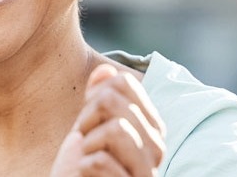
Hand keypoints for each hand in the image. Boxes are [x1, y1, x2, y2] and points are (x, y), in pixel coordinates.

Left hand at [51, 65, 166, 176]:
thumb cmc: (81, 172)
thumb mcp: (87, 131)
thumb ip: (98, 100)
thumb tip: (105, 69)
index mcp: (150, 127)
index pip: (124, 82)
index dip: (94, 97)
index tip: (90, 124)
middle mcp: (155, 147)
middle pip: (114, 100)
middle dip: (86, 119)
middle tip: (85, 143)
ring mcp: (145, 171)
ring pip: (115, 129)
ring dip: (87, 144)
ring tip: (88, 160)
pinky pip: (99, 161)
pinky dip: (83, 167)